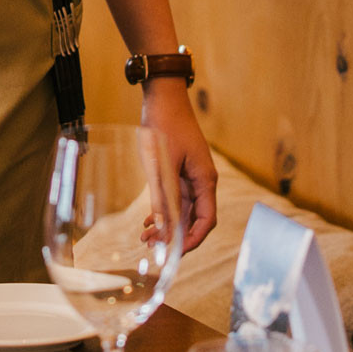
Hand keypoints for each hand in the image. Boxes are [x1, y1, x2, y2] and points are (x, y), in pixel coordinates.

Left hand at [142, 78, 218, 250]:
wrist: (163, 97)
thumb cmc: (164, 127)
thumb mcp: (161, 165)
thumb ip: (163, 197)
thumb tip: (163, 228)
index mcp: (204, 180)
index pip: (207, 220)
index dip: (194, 239)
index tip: (176, 253)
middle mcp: (201, 181)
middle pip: (194, 219)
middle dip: (176, 236)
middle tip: (153, 249)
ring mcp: (190, 176)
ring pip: (182, 211)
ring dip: (167, 226)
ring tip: (145, 239)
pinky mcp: (179, 171)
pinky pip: (175, 199)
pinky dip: (163, 212)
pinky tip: (148, 222)